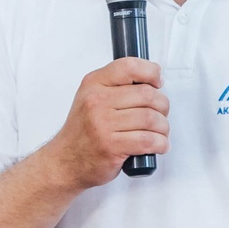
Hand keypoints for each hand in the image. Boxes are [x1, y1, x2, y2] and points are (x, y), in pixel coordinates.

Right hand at [53, 57, 167, 187]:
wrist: (65, 161)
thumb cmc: (84, 132)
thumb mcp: (92, 98)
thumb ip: (117, 86)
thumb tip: (153, 82)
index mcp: (94, 84)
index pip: (129, 66)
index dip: (151, 72)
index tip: (158, 82)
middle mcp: (97, 101)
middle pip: (147, 94)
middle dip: (162, 105)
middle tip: (161, 114)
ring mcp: (103, 124)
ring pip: (151, 118)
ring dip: (163, 127)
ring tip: (160, 132)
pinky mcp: (111, 146)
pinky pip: (148, 140)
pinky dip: (160, 143)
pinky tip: (158, 145)